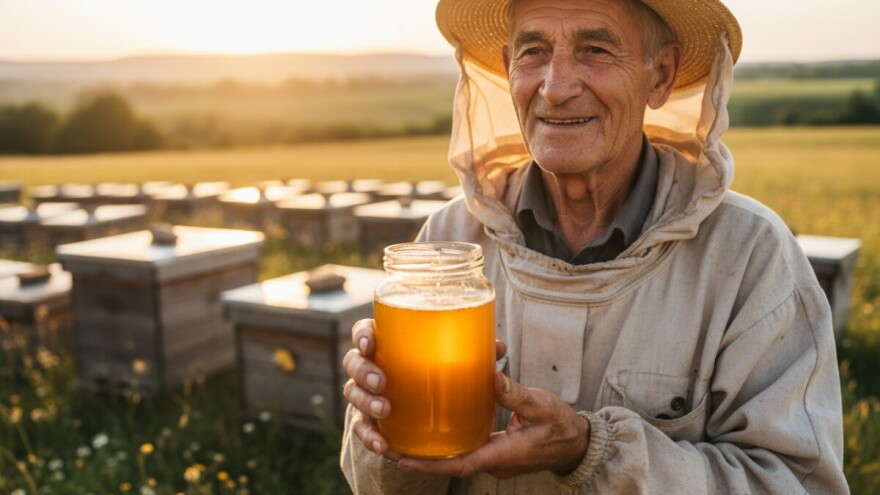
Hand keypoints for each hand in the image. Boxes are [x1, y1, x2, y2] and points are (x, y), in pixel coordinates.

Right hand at [342, 319, 508, 460]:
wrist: (431, 405)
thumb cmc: (440, 371)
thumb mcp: (459, 359)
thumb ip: (476, 352)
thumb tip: (498, 348)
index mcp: (387, 344)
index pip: (364, 332)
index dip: (362, 335)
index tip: (371, 343)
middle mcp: (371, 366)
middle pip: (353, 362)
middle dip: (363, 371)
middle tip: (383, 382)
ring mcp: (366, 394)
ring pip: (352, 394)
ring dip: (365, 402)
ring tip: (385, 411)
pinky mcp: (370, 420)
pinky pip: (362, 429)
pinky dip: (370, 437)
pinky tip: (385, 446)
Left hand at [398, 373, 590, 478]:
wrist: (577, 442)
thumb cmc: (560, 425)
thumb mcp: (540, 405)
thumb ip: (515, 393)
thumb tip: (491, 376)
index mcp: (501, 454)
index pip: (459, 465)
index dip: (429, 464)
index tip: (402, 459)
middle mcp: (493, 461)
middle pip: (450, 464)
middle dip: (420, 457)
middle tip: (389, 443)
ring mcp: (495, 458)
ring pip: (457, 457)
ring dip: (432, 450)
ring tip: (403, 435)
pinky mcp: (497, 450)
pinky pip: (468, 449)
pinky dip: (449, 442)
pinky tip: (436, 426)